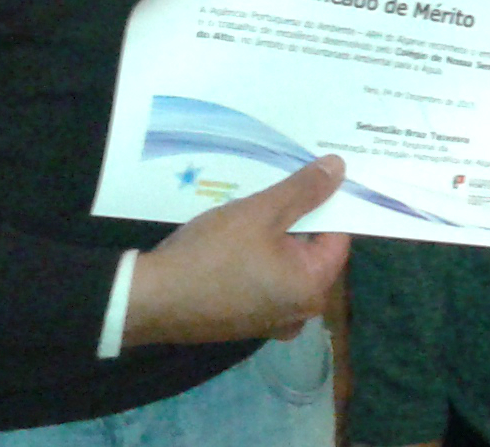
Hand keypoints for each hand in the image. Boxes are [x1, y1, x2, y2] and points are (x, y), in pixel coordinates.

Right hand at [122, 155, 351, 347]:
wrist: (149, 300)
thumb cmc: (212, 256)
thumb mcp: (261, 213)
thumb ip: (304, 191)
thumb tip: (340, 168)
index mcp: (312, 289)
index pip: (337, 237)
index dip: (327, 205)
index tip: (314, 178)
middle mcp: (298, 312)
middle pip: (310, 252)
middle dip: (297, 219)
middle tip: (283, 185)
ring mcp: (269, 321)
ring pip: (283, 265)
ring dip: (273, 237)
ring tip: (257, 205)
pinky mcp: (243, 321)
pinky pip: (262, 280)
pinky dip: (255, 258)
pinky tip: (236, 236)